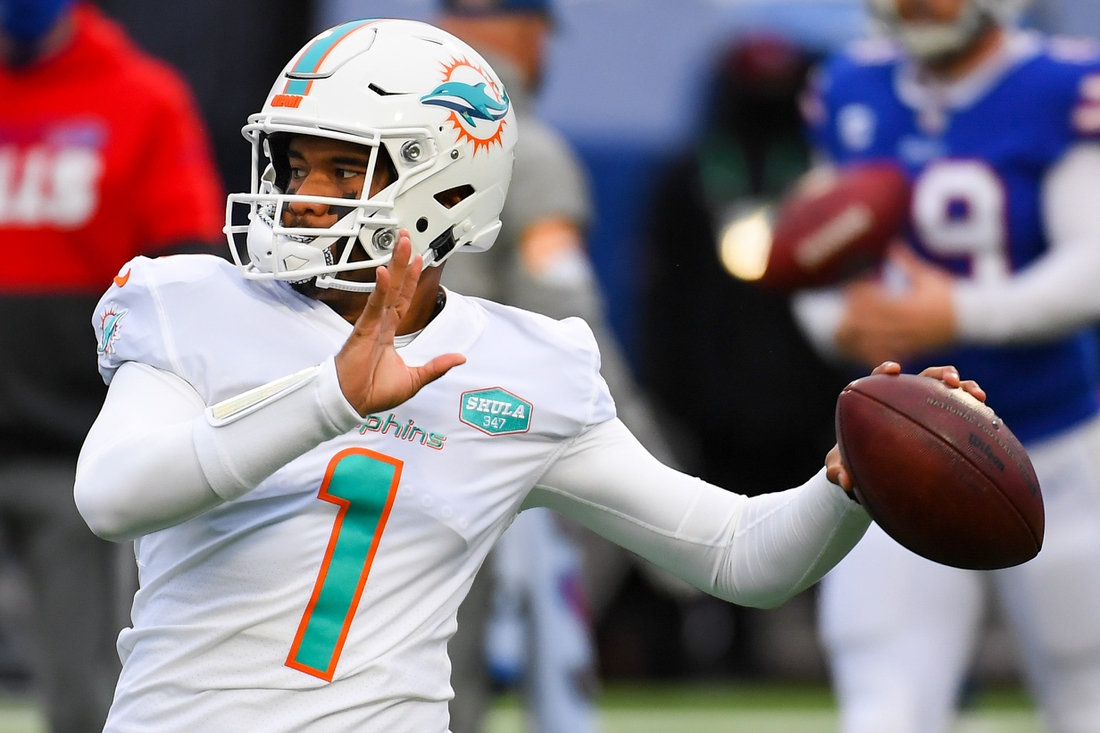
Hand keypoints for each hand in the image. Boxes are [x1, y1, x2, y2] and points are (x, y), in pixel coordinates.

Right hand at [334, 231, 465, 415]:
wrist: (351, 404)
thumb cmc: (373, 392)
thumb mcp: (415, 379)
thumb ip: (436, 367)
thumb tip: (460, 358)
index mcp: (389, 333)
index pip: (403, 300)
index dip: (411, 279)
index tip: (418, 260)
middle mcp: (380, 324)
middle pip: (394, 286)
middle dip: (402, 262)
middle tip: (407, 238)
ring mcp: (371, 325)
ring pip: (385, 290)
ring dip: (394, 266)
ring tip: (400, 244)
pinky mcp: (362, 332)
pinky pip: (373, 307)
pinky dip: (379, 291)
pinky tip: (384, 274)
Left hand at [825, 361, 985, 495]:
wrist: (870, 475)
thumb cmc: (852, 464)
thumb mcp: (841, 470)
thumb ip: (838, 472)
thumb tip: (846, 481)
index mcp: (878, 403)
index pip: (881, 379)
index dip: (886, 371)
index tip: (893, 370)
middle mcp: (905, 402)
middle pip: (925, 378)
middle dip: (940, 374)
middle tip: (951, 381)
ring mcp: (928, 411)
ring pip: (949, 393)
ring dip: (965, 388)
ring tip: (978, 396)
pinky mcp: (945, 425)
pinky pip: (963, 417)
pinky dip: (976, 415)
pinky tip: (990, 423)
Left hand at [836, 245, 956, 367]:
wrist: (973, 318)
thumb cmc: (950, 295)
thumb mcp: (928, 277)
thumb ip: (908, 264)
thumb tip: (893, 246)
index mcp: (911, 305)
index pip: (879, 302)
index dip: (862, 298)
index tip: (849, 291)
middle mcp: (910, 324)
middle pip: (876, 324)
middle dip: (858, 318)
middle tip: (843, 312)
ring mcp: (912, 339)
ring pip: (880, 341)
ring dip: (862, 336)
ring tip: (847, 329)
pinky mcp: (916, 349)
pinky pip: (893, 353)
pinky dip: (877, 352)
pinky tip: (864, 349)